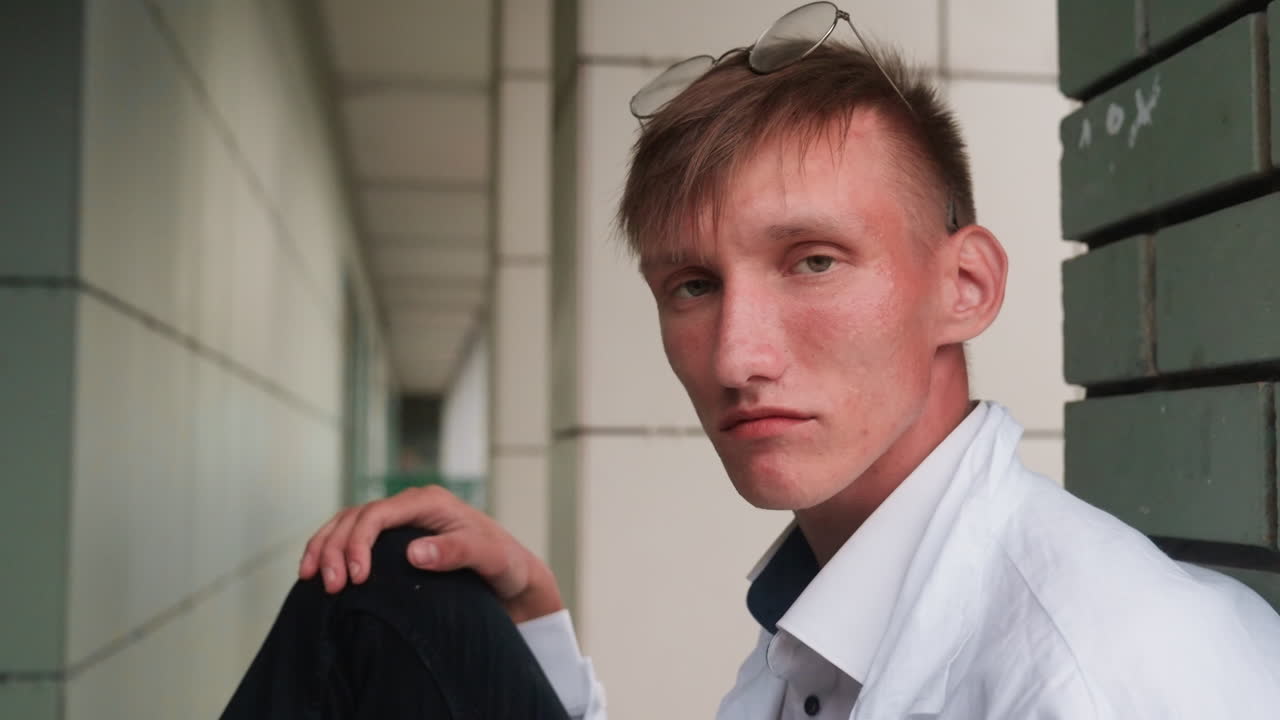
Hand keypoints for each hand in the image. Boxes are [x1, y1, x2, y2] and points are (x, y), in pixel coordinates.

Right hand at [298, 485, 562, 622]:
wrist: (512, 574)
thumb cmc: (504, 563)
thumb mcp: (489, 557)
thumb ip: (456, 552)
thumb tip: (414, 552)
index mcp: (428, 502)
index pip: (378, 513)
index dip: (359, 542)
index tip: (356, 578)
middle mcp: (409, 507)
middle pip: (355, 517)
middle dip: (334, 549)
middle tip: (331, 586)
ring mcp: (399, 522)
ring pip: (346, 524)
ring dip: (324, 548)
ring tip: (310, 578)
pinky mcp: (392, 540)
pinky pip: (351, 537)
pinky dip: (330, 551)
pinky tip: (317, 573)